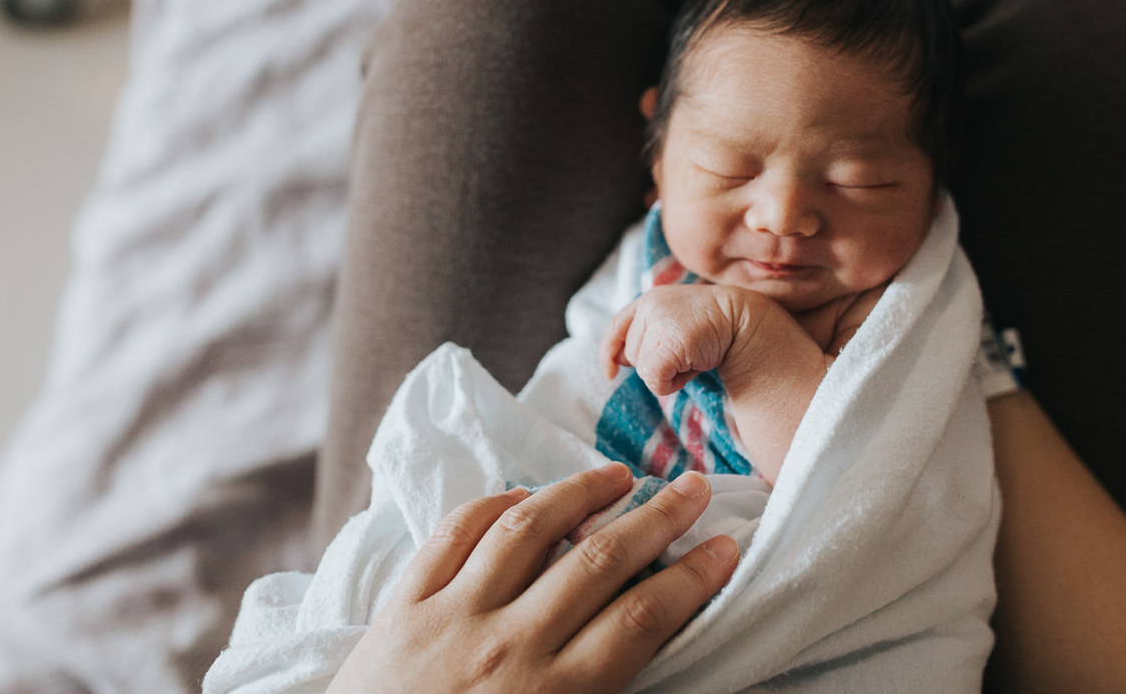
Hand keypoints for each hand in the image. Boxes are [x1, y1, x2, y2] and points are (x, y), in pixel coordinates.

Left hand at [326, 463, 738, 693]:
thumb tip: (647, 649)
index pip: (641, 618)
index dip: (691, 577)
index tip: (724, 547)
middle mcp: (507, 647)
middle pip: (599, 561)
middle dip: (657, 518)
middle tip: (694, 488)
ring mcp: (450, 619)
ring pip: (527, 528)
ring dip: (580, 492)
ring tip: (618, 475)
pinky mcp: (401, 608)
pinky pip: (452, 535)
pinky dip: (491, 505)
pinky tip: (522, 495)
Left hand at [601, 285, 737, 393]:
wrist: (742, 320)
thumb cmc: (710, 327)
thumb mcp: (674, 325)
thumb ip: (648, 336)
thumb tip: (618, 361)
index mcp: (649, 300)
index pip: (617, 327)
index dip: (609, 351)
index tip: (611, 372)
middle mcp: (649, 306)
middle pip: (631, 354)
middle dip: (654, 363)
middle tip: (685, 352)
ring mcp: (658, 322)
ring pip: (642, 369)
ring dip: (666, 373)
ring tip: (692, 356)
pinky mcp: (669, 342)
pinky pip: (654, 378)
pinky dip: (671, 383)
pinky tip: (693, 367)